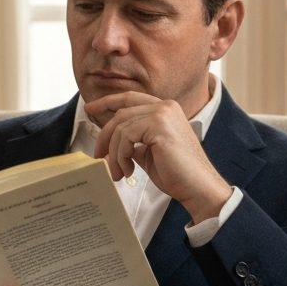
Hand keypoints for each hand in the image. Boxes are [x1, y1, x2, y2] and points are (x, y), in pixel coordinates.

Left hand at [88, 92, 232, 223]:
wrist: (197, 187)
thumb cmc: (176, 174)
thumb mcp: (148, 153)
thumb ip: (133, 142)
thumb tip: (110, 143)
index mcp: (165, 109)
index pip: (129, 99)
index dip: (107, 102)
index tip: (89, 108)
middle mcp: (165, 106)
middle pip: (121, 112)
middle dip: (104, 135)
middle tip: (99, 156)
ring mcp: (163, 113)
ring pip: (121, 127)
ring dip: (113, 153)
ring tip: (119, 172)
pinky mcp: (159, 125)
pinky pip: (126, 137)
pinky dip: (120, 155)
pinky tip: (128, 170)